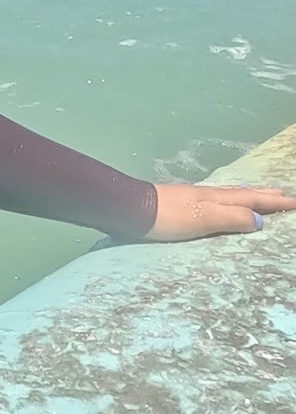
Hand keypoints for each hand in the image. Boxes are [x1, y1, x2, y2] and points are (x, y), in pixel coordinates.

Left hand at [148, 182, 295, 241]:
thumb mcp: (203, 218)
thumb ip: (231, 217)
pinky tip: (226, 204)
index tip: (294, 202)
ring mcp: (197, 198)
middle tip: (285, 194)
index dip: (274, 202)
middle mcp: (210, 195)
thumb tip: (260, 220)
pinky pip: (220, 200)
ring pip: (232, 194)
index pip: (252, 200)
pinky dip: (233, 200)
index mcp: (217, 198)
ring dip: (251, 196)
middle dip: (266, 195)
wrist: (133, 209)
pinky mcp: (186, 204)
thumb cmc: (168, 217)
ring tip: (262, 196)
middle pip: (244, 193)